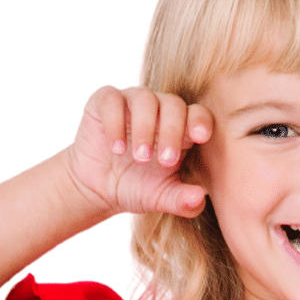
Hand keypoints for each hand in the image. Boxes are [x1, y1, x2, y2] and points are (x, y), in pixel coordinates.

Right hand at [66, 86, 211, 215]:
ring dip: (145, 128)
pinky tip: (117, 148)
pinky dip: (115, 122)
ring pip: (145, 98)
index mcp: (181, 128)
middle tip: (165, 161)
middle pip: (174, 105)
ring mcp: (132, 102)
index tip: (201, 137)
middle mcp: (160, 109)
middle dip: (172, 131)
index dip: (201, 122)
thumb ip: (182, 200)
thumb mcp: (161, 198)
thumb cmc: (137, 188)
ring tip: (141, 158)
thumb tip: (199, 199)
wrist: (98, 189)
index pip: (198, 114)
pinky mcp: (104, 101)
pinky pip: (112, 100)